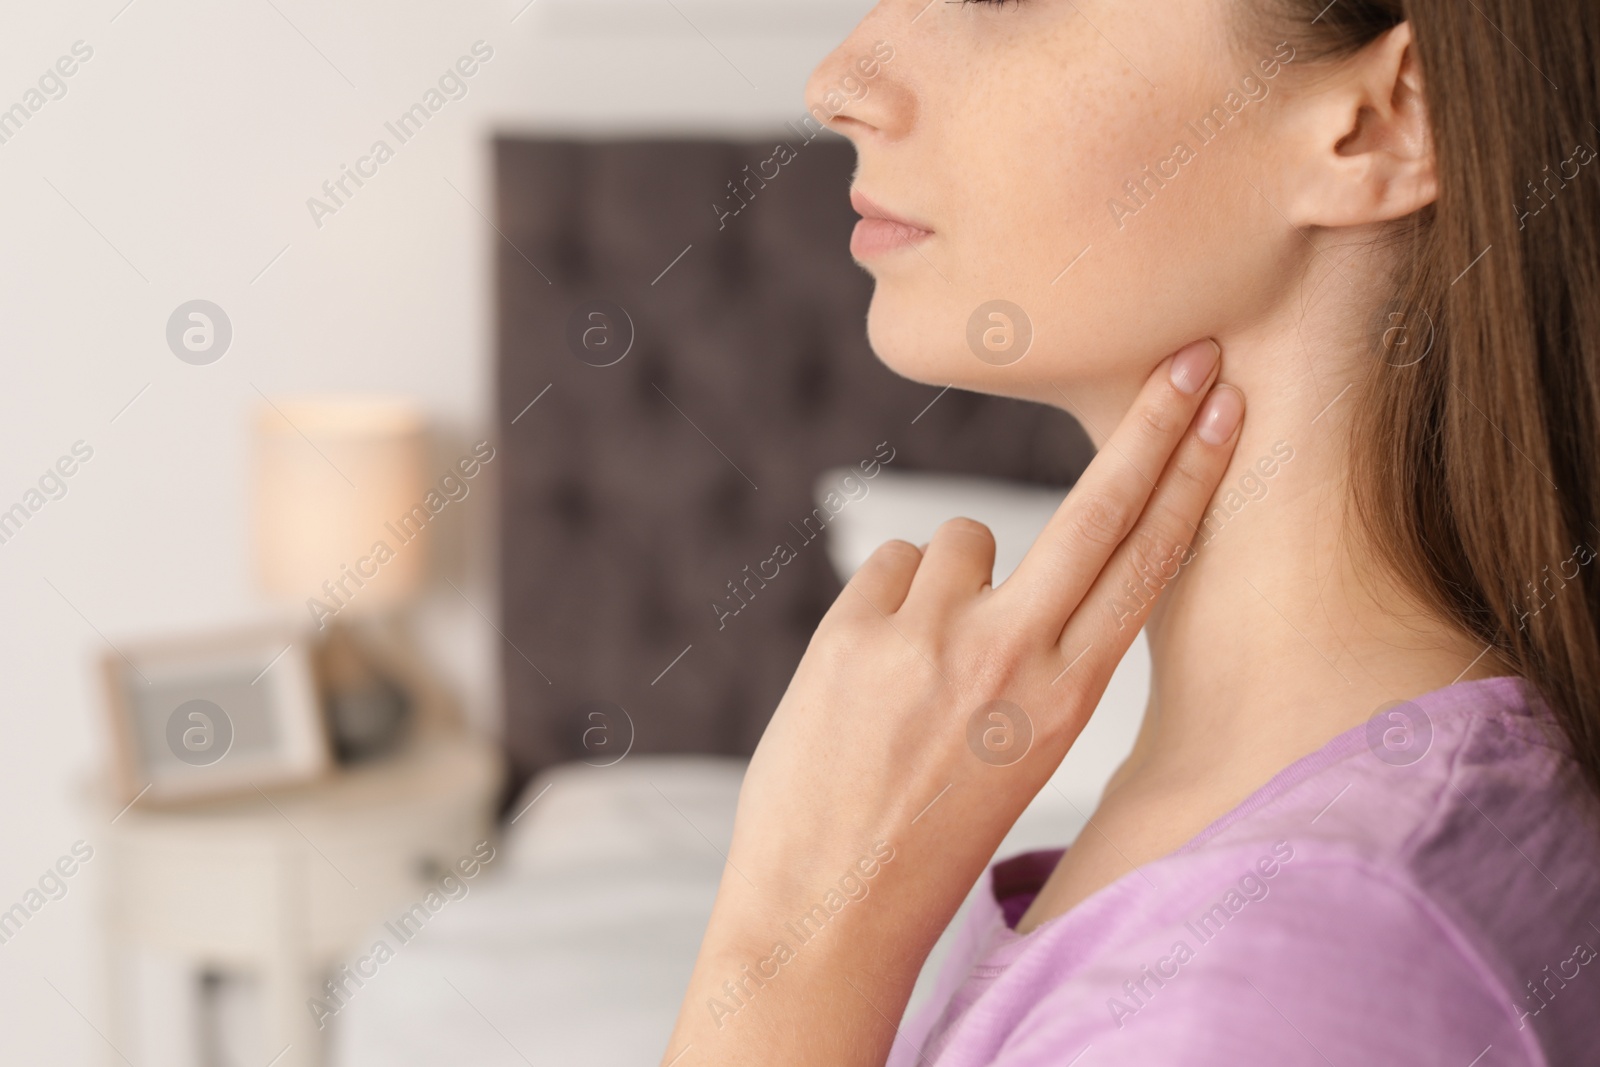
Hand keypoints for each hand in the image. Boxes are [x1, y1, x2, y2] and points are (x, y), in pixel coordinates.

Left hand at [664, 340, 1241, 1065]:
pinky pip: (886, 565)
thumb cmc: (926, 830)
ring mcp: (931, 641)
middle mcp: (1013, 659)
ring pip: (959, 540)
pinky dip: (882, 605)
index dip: (1190, 477)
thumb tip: (992, 560)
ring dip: (943, 584)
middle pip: (1099, 511)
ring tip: (917, 670)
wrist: (831, 905)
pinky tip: (869, 674)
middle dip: (1152, 428)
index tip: (1222, 409)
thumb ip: (1026, 653)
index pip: (1148, 565)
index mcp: (1069, 700)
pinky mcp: (855, 634)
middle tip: (1190, 356)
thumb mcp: (1016, 750)